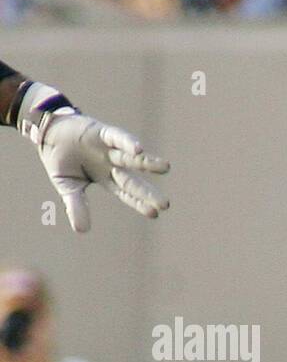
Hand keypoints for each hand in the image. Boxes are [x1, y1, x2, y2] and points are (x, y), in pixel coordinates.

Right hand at [29, 106, 169, 232]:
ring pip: (132, 158)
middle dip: (148, 192)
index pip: (127, 194)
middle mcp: (112, 164)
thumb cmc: (60, 157)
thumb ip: (76, 205)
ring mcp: (109, 149)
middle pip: (133, 181)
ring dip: (148, 163)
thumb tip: (81, 230)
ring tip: (165, 167)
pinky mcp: (101, 131)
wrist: (45, 130)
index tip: (154, 214)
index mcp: (106, 178)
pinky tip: (138, 149)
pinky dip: (126, 141)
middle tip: (165, 204)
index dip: (139, 203)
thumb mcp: (67, 185)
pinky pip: (116, 136)